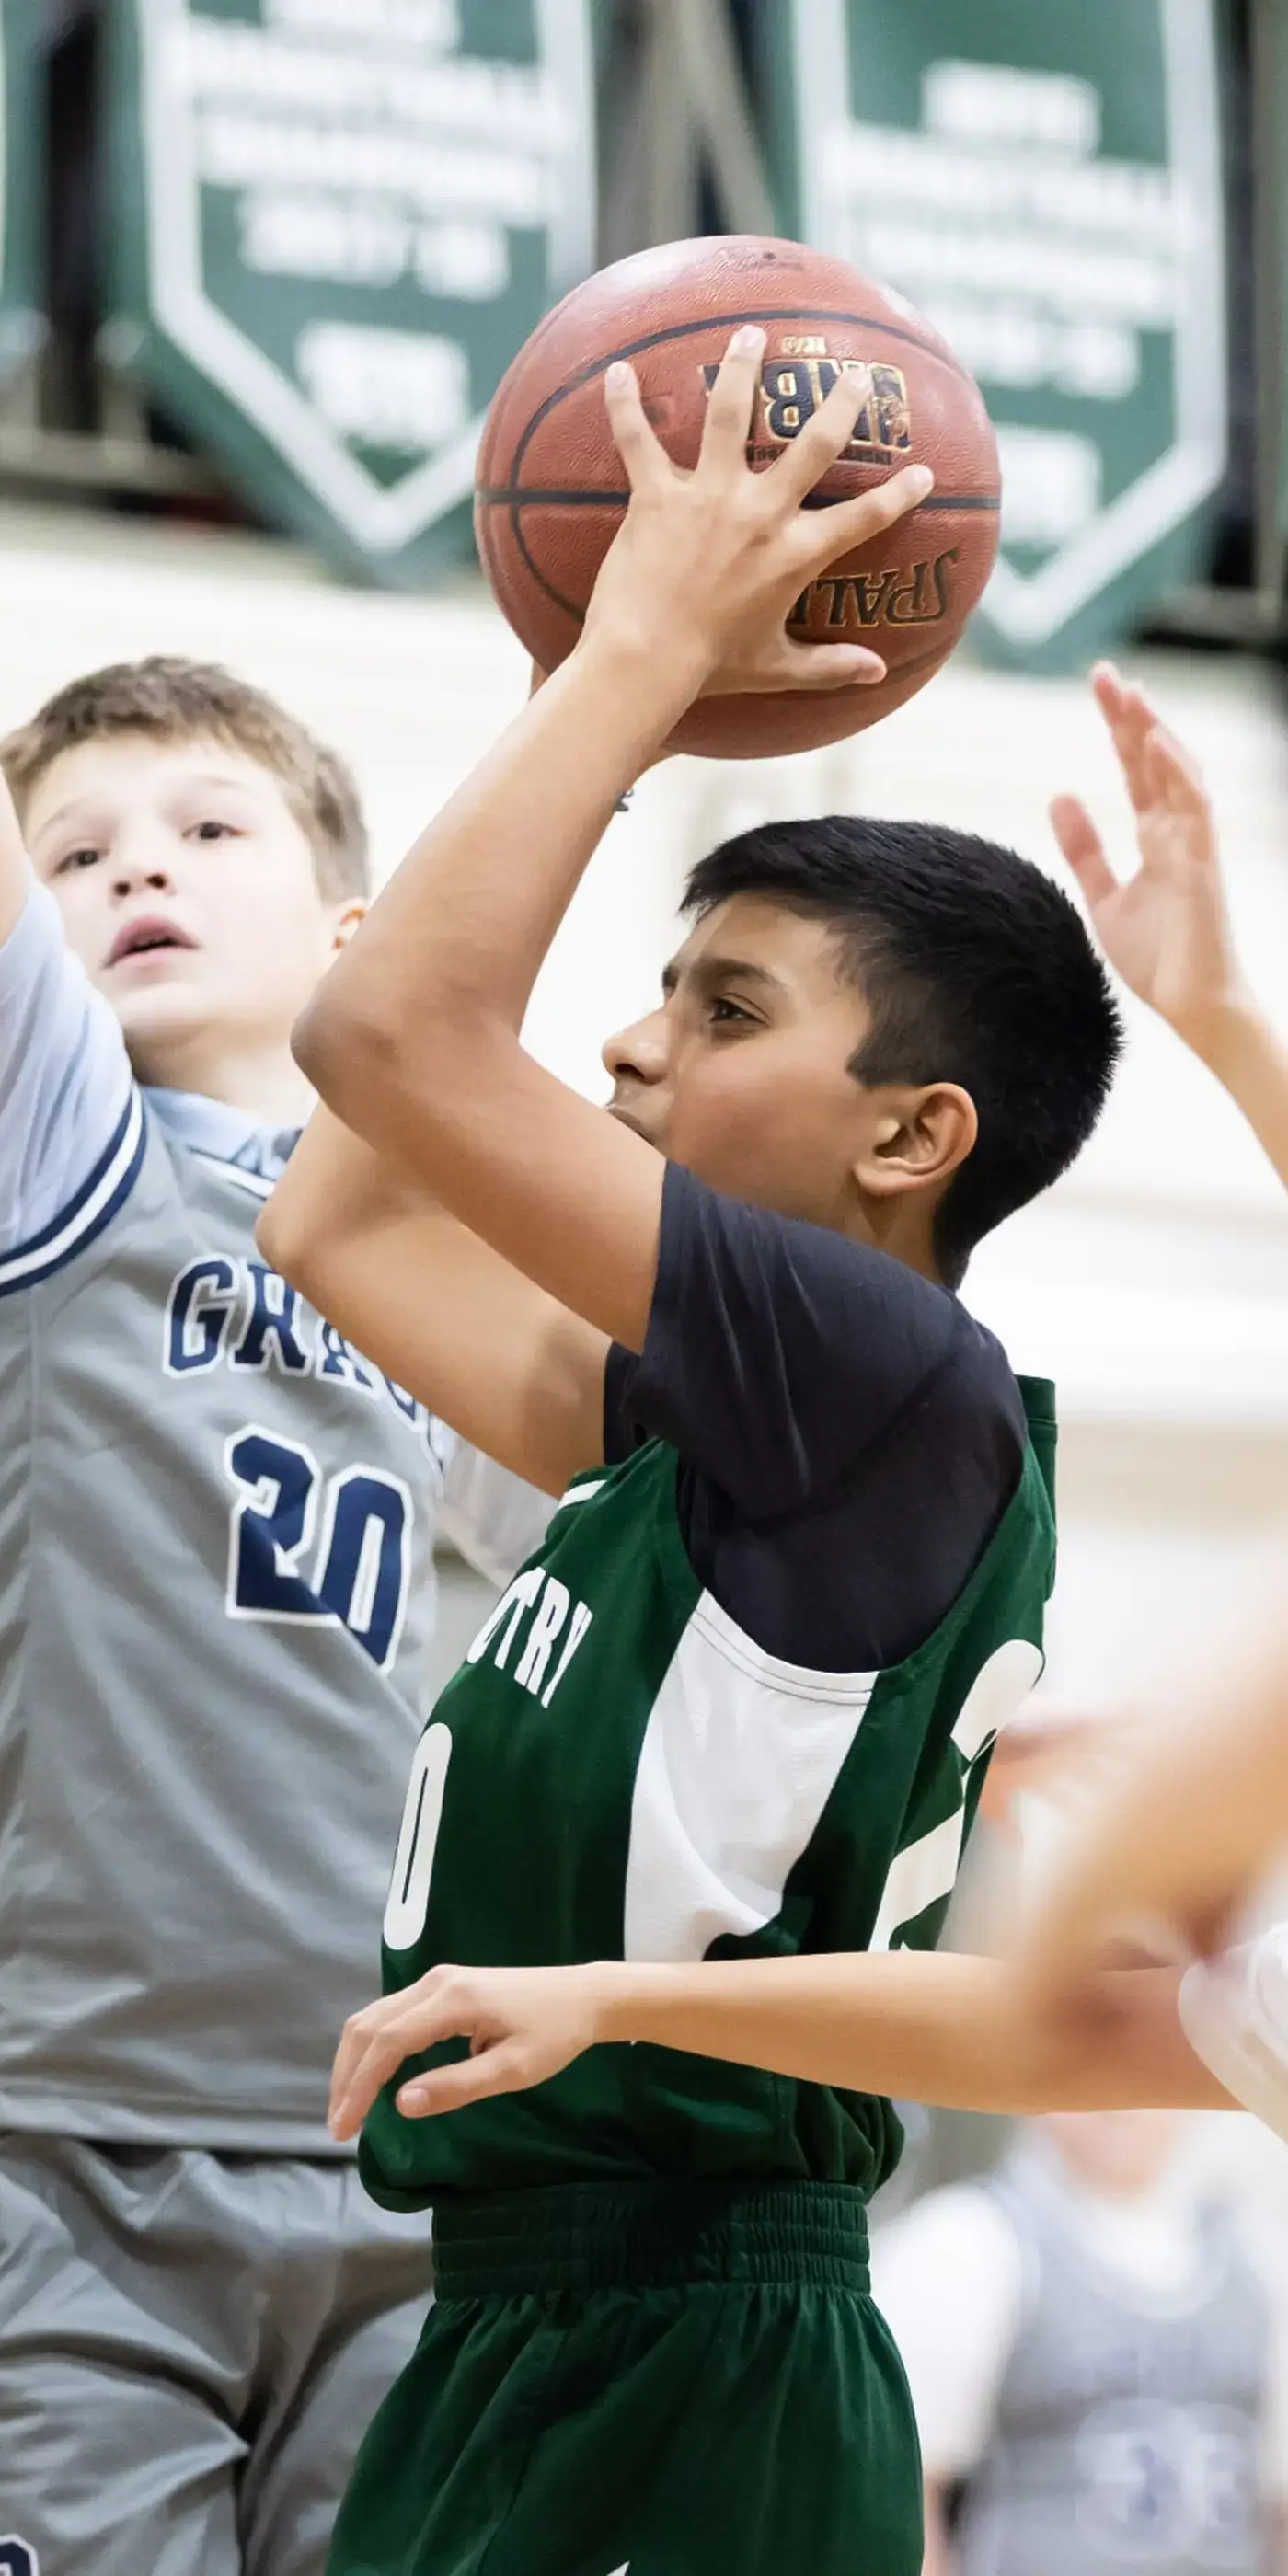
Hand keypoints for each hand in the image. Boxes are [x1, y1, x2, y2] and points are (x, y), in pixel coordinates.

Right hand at [328, 1959, 614, 2137]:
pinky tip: (372, 2076)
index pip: (386, 2042)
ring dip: (354, 2061)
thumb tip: (400, 2103)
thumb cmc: (554, 2034)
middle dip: (346, 2076)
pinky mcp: (442, 1987)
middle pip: (368, 2025)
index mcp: (451, 2001)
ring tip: (348, 2106)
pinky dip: (372, 2046)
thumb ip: (456, 2086)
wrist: (583, 1996)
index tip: (344, 2128)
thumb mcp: (512, 2070)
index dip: (358, 2086)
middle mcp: (434, 1983)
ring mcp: (436, 1981)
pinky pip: (391, 2014)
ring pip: (374, 2017)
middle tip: (339, 2126)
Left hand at [584, 324, 932, 697]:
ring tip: (749, 334)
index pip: (863, 519)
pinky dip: (625, 404)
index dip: (899, 495)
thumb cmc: (712, 667)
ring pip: (729, 415)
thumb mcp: (777, 668)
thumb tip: (878, 676)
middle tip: (854, 373)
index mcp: (796, 554)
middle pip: (812, 445)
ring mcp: (707, 496)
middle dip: (839, 404)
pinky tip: (621, 370)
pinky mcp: (656, 496)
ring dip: (741, 369)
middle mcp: (759, 513)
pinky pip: (638, 439)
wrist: (647, 659)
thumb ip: (830, 667)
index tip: (923, 472)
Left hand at [1051, 663, 1248, 1057]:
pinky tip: (1155, 744)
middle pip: (1154, 760)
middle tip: (1105, 673)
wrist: (1191, 1008)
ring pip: (1178, 775)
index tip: (1098, 685)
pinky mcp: (1203, 867)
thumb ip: (1084, 848)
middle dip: (1132, 716)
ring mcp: (1194, 846)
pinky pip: (1194, 811)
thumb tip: (1058, 795)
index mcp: (1156, 835)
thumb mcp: (1103, 897)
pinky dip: (1176, 774)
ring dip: (1156, 732)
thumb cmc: (1158, 957)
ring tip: (1131, 693)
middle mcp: (1177, 831)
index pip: (1135, 768)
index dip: (1118, 726)